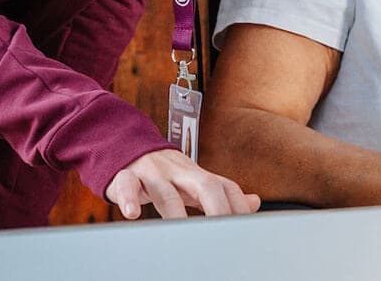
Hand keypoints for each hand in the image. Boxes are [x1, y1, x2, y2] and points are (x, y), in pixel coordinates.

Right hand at [106, 149, 260, 219]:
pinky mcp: (126, 176)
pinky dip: (129, 199)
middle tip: (220, 234)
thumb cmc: (163, 172)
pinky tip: (132, 214)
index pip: (224, 187)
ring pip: (166, 191)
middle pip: (204, 184)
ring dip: (174, 212)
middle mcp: (178, 171)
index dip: (237, 207)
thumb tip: (254, 202)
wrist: (126, 146)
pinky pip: (127, 185)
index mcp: (196, 174)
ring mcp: (153, 172)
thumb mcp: (193, 180)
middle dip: (216, 209)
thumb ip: (221, 193)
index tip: (243, 230)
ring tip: (181, 233)